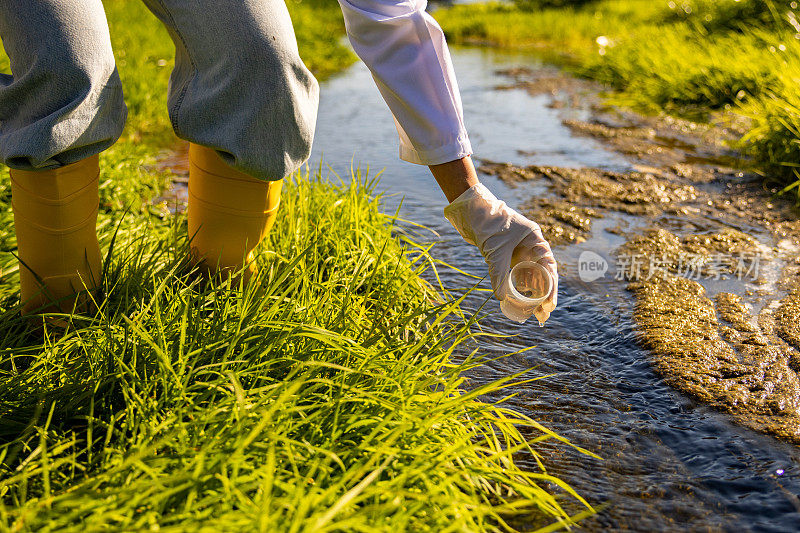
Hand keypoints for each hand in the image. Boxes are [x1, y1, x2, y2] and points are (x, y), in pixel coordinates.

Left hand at [443, 183, 557, 323]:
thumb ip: (499, 273)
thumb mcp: (495, 250)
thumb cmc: (488, 223)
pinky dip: (520, 287)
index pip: (548, 267)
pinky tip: (522, 301)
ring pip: (531, 275)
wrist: (471, 209)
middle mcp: (531, 246)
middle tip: (543, 316)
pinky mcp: (508, 254)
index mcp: (535, 239)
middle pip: (543, 274)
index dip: (551, 288)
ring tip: (535, 313)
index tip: (549, 305)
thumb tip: (501, 297)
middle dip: (545, 296)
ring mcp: (520, 250)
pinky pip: (518, 274)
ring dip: (534, 294)